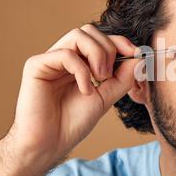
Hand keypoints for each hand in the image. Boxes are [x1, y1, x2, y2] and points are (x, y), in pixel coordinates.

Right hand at [8, 23, 140, 166]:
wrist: (49, 145)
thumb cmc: (72, 123)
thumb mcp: (106, 98)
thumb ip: (122, 78)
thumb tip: (139, 58)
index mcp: (78, 63)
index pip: (99, 39)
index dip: (119, 42)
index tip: (135, 53)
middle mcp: (63, 57)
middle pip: (89, 31)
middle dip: (108, 48)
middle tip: (110, 75)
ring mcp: (49, 60)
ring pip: (78, 35)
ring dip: (97, 54)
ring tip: (100, 79)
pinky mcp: (36, 65)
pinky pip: (65, 54)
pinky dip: (82, 71)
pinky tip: (85, 90)